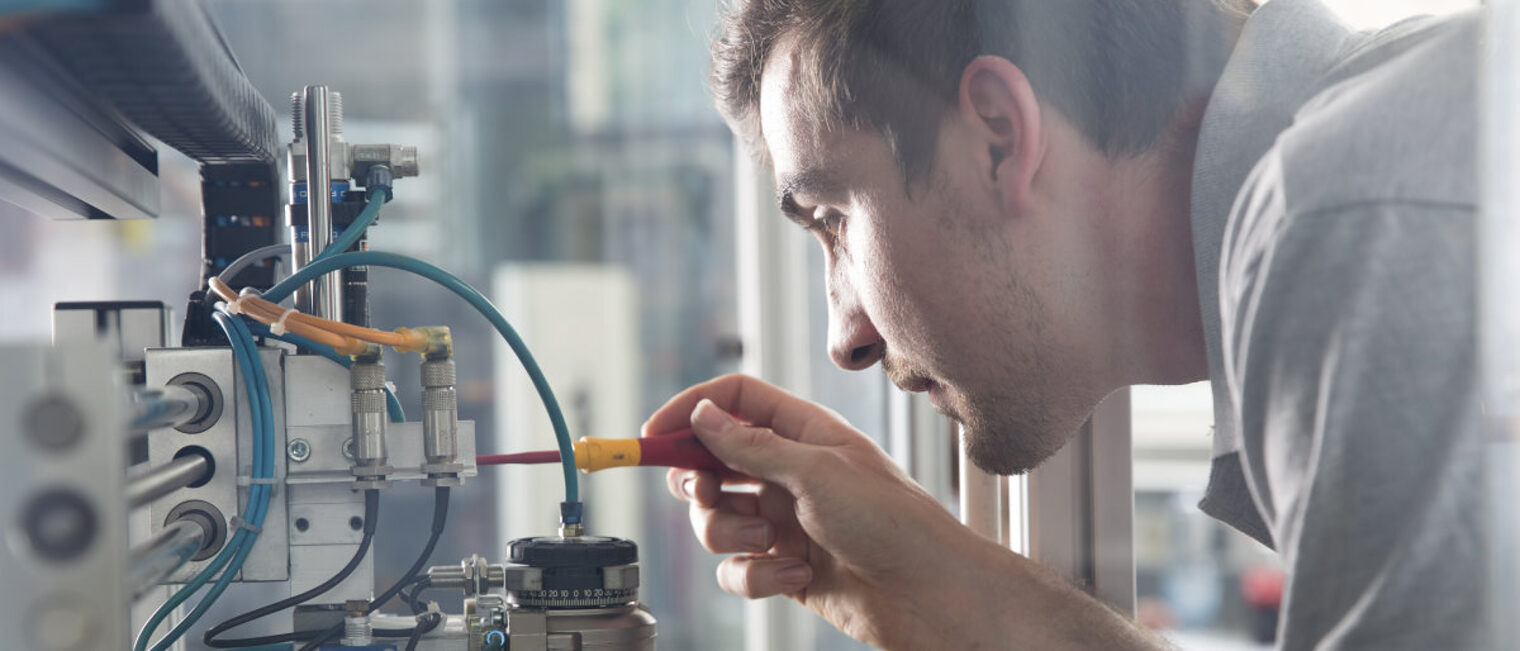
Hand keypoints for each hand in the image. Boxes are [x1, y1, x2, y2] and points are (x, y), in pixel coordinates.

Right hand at [642, 374, 1002, 647]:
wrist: (930, 595)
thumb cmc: (893, 523)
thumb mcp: (817, 472)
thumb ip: (752, 445)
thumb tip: (702, 414)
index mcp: (803, 431)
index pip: (732, 400)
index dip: (688, 411)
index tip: (651, 436)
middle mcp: (789, 471)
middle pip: (711, 463)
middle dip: (700, 485)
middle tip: (707, 494)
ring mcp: (785, 520)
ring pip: (716, 521)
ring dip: (731, 537)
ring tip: (774, 544)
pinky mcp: (784, 566)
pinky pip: (736, 570)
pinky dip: (756, 577)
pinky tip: (796, 575)